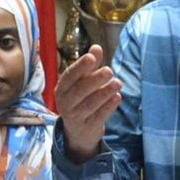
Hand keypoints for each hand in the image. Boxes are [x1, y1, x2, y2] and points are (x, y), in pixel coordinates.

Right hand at [55, 45, 121, 162]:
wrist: (78, 132)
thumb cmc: (81, 100)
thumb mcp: (83, 82)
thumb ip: (90, 66)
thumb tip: (97, 47)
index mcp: (62, 88)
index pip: (69, 76)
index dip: (80, 66)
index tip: (92, 58)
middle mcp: (65, 103)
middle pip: (80, 90)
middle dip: (95, 79)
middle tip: (109, 71)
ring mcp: (75, 117)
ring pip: (90, 104)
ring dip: (105, 92)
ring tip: (118, 83)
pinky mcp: (87, 127)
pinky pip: (99, 116)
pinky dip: (109, 106)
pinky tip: (117, 97)